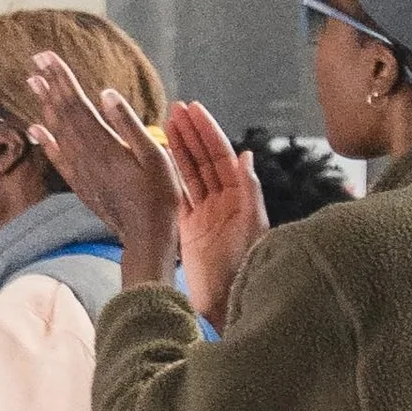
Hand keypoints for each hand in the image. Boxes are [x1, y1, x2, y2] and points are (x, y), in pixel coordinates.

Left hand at [25, 52, 182, 287]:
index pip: (77, 103)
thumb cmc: (159, 196)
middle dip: (50, 83)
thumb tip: (104, 93)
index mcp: (104, 143)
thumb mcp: (153, 155)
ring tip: (32, 81)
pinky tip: (36, 127)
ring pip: (57, 131)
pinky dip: (45, 140)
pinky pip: (58, 157)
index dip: (62, 78)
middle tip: (36, 58)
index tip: (48, 56)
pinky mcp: (81, 184)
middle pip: (63, 112)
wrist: (145, 237)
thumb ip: (127, 123)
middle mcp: (86, 155)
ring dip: (45, 104)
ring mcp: (81, 170)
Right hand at [169, 98, 265, 325]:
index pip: (220, 155)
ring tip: (165, 125)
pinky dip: (171, 178)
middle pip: (204, 159)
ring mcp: (206, 214)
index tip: (193, 110)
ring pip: (190, 174)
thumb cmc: (245, 267)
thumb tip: (245, 155)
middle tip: (175, 109)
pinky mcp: (190, 230)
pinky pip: (179, 197)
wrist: (231, 302)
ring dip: (179, 149)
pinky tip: (160, 160)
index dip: (207, 131)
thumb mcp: (251, 225)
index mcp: (240, 196)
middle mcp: (224, 201)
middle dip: (191, 133)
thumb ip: (248, 190)